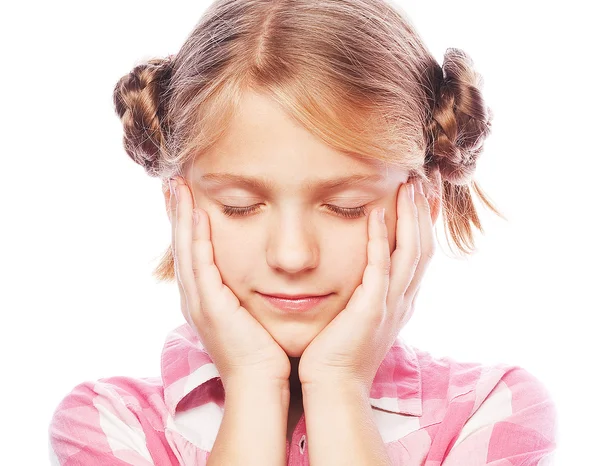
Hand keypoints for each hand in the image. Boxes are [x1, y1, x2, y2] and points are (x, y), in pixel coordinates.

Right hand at [169, 176, 290, 390]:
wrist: (261, 385)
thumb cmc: (264, 353)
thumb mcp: (251, 316)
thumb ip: (249, 294)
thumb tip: (263, 276)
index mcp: (205, 299)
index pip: (192, 252)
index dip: (185, 224)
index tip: (185, 196)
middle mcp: (195, 298)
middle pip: (181, 246)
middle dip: (176, 213)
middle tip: (172, 182)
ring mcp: (199, 302)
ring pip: (185, 250)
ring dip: (180, 217)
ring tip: (176, 186)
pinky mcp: (210, 306)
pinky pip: (200, 264)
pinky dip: (196, 238)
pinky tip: (196, 213)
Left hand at [298, 179, 434, 389]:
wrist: (333, 385)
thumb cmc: (338, 351)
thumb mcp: (359, 316)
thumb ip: (366, 292)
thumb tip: (362, 270)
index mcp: (400, 301)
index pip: (419, 254)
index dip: (422, 224)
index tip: (418, 196)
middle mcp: (403, 301)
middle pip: (423, 248)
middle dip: (422, 214)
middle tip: (419, 182)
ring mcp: (390, 306)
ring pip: (410, 253)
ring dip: (410, 218)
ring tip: (407, 187)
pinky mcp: (371, 310)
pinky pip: (380, 268)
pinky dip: (380, 240)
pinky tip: (376, 214)